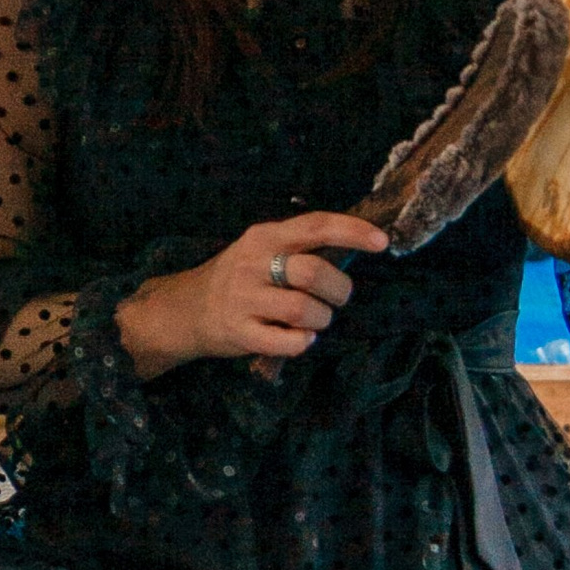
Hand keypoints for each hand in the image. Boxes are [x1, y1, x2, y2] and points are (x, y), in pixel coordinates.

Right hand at [116, 211, 390, 379]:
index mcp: (264, 236)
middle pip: (313, 272)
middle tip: (338, 298)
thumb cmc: (239, 278)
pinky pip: (288, 342)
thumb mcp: (261, 250)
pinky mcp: (239, 332)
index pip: (315, 226)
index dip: (353, 231)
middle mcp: (253, 264)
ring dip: (322, 319)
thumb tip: (357, 246)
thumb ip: (300, 248)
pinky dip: (304, 343)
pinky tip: (302, 338)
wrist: (185, 309)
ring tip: (316, 320)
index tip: (383, 242)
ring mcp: (243, 299)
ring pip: (303, 310)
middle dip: (339, 289)